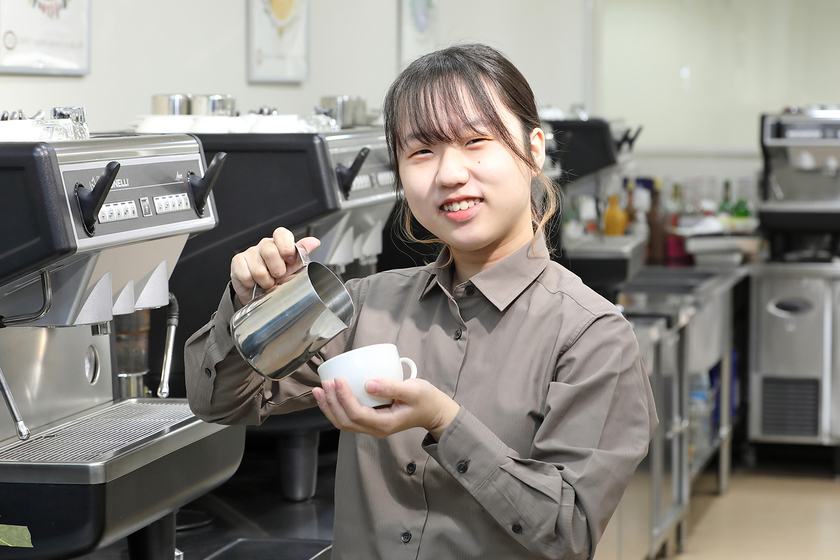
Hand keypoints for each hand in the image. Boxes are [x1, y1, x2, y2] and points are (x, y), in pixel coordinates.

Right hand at [230, 227, 320, 305]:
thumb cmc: (278, 279)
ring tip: (267, 283)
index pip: (281, 234)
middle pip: (270, 251)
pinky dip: (252, 284)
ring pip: (258, 268)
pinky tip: (255, 283)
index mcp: (279, 244)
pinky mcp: (238, 263)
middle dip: (277, 271)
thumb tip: (314, 242)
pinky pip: (245, 275)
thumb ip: (302, 254)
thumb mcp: (294, 268)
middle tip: (278, 277)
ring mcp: (250, 253)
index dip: (286, 246)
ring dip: (265, 281)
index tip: (289, 259)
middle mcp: (264, 246)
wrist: (261, 295)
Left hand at [312, 377, 459, 439]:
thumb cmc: (426, 400)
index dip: (343, 398)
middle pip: (345, 421)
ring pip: (343, 423)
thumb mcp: (413, 390)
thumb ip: (391, 387)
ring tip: (319, 390)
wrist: (434, 412)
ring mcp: (372, 427)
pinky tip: (329, 396)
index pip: (357, 414)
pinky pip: (348, 419)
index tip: (338, 380)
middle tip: (325, 382)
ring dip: (329, 407)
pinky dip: (336, 408)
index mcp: (385, 423)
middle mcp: (375, 429)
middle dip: (331, 402)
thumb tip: (368, 384)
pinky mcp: (371, 421)